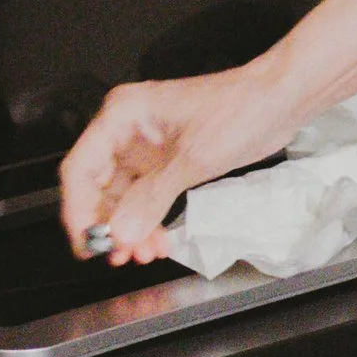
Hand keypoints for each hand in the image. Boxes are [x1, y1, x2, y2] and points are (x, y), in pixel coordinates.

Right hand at [59, 67, 282, 265]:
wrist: (277, 101)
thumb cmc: (239, 111)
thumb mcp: (192, 160)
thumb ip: (151, 199)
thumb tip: (120, 233)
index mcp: (123, 115)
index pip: (80, 168)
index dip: (79, 211)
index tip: (88, 244)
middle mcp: (127, 128)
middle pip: (96, 185)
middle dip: (107, 224)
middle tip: (119, 256)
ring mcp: (145, 145)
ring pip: (120, 196)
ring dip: (128, 227)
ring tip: (142, 253)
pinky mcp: (163, 159)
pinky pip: (142, 196)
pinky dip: (146, 219)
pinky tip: (156, 241)